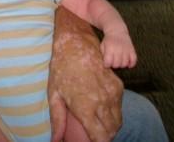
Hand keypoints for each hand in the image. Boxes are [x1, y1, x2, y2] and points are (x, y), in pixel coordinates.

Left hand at [48, 7, 122, 141]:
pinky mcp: (118, 85)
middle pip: (112, 131)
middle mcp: (103, 102)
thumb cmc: (61, 67)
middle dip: (105, 136)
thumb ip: (57, 120)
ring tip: (97, 126)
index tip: (91, 141)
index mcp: (86, 107)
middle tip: (93, 134)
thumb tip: (55, 141)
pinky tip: (102, 112)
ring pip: (118, 120)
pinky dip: (113, 114)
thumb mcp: (54, 94)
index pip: (101, 138)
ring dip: (110, 126)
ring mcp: (113, 93)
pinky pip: (119, 107)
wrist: (75, 42)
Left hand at [100, 32, 136, 68]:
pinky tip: (128, 63)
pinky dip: (131, 64)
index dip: (106, 65)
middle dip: (113, 65)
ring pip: (124, 64)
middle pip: (116, 64)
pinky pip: (134, 60)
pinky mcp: (132, 50)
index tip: (106, 63)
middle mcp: (118, 49)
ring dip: (121, 65)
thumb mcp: (102, 46)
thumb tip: (106, 65)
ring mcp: (126, 49)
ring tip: (119, 61)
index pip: (108, 63)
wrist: (117, 30)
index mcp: (110, 48)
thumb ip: (103, 55)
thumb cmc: (108, 40)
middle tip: (113, 61)